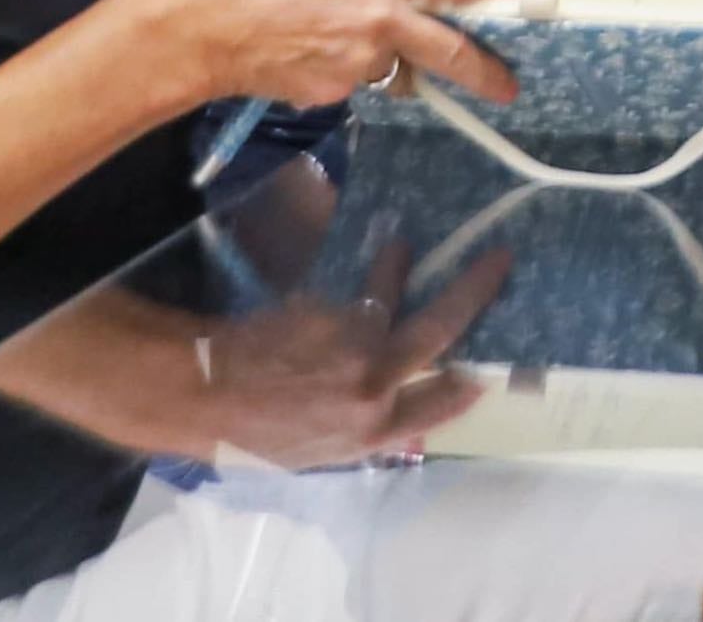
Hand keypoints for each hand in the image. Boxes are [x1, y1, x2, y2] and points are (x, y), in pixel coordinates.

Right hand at [143, 0, 525, 113]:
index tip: (531, 1)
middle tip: (508, 86)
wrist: (193, 26)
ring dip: (396, 60)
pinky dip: (348, 69)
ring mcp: (358, 60)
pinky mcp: (332, 91)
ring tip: (357, 42)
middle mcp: (381, 17)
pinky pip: (355, 80)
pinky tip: (314, 52)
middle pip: (451, 48)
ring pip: (397, 65)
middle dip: (485, 71)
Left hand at [188, 234, 506, 465]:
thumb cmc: (252, 435)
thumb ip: (363, 434)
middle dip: (474, 292)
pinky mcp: (331, 316)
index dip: (467, 385)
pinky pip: (357, 290)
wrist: (202, 397)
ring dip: (399, 269)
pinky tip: (361, 259)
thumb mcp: (315, 454)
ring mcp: (354, 349)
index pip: (440, 404)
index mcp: (372, 433)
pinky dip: (363, 272)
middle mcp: (375, 390)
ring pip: (395, 299)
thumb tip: (403, 424)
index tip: (486, 370)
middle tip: (499, 258)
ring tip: (401, 247)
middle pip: (440, 332)